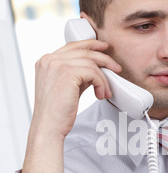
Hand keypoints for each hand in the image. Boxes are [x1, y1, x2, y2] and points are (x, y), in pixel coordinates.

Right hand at [22, 39, 121, 172]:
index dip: (90, 45)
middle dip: (103, 58)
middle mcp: (49, 60)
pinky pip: (93, 73)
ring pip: (91, 62)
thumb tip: (94, 70)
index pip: (72, 46)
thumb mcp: (65, 87)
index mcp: (46, 61)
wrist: (49, 127)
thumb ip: (76, 74)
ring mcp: (57, 65)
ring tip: (106, 92)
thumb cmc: (56, 113)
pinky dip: (102, 83)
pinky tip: (100, 94)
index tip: (104, 48)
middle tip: (116, 68)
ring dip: (103, 78)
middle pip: (83, 51)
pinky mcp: (67, 73)